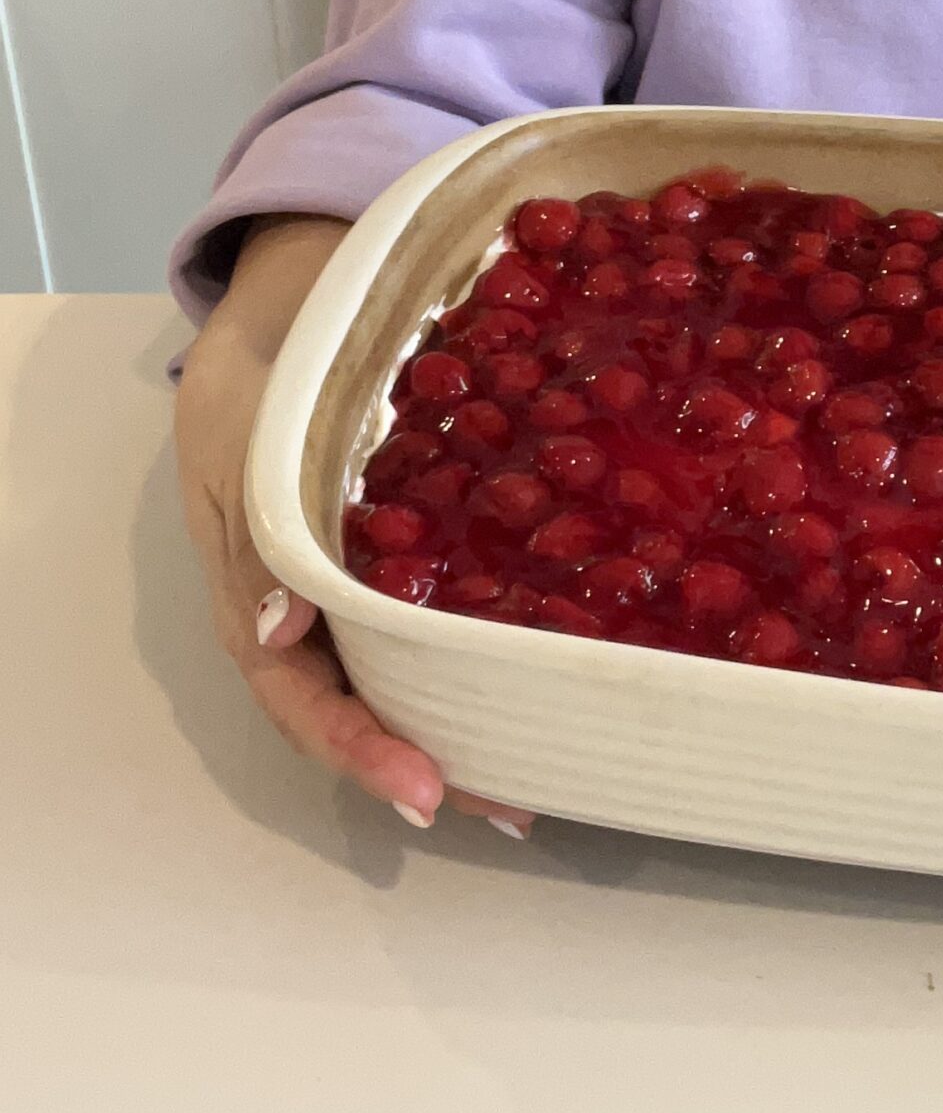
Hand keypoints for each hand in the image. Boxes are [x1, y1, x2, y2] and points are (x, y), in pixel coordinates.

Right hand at [174, 216, 534, 841]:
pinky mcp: (405, 544)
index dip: (363, 748)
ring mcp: (359, 578)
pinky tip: (539, 665)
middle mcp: (313, 607)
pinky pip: (438, 604)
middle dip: (431, 761)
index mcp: (261, 597)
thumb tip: (278, 637)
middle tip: (511, 806)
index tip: (425, 790)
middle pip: (365, 706)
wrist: (284, 306)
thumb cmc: (251, 383)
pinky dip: (481, 642)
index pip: (307, 699)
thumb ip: (251, 542)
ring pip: (406, 668)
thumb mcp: (233, 450)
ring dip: (464, 719)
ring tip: (535, 769)